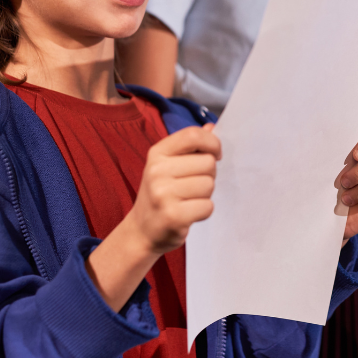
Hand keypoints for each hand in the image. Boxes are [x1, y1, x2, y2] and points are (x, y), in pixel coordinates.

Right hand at [87, 124, 219, 311]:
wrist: (141, 230)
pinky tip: (189, 213)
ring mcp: (163, 194)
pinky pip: (208, 206)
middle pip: (208, 162)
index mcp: (157, 153)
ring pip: (209, 184)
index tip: (215, 154)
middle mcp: (157, 171)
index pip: (193, 135)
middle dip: (209, 174)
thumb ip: (191, 146)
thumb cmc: (161, 193)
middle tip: (193, 185)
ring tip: (189, 200)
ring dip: (206, 194)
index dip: (212, 143)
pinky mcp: (173, 216)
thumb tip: (212, 127)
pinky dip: (204, 211)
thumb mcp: (169, 165)